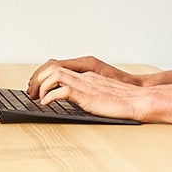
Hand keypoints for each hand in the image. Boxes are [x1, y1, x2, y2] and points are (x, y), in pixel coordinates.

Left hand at [28, 60, 153, 121]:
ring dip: (41, 85)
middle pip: (52, 66)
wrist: (140, 100)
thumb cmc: (125, 101)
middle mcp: (84, 76)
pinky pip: (62, 90)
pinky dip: (51, 96)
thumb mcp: (103, 94)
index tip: (36, 87)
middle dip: (37, 78)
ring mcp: (86, 83)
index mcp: (88, 75)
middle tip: (30, 93)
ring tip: (36, 98)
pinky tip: (47, 104)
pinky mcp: (87, 94)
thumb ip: (89, 93)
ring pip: (55, 74)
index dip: (44, 75)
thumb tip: (75, 100)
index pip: (59, 67)